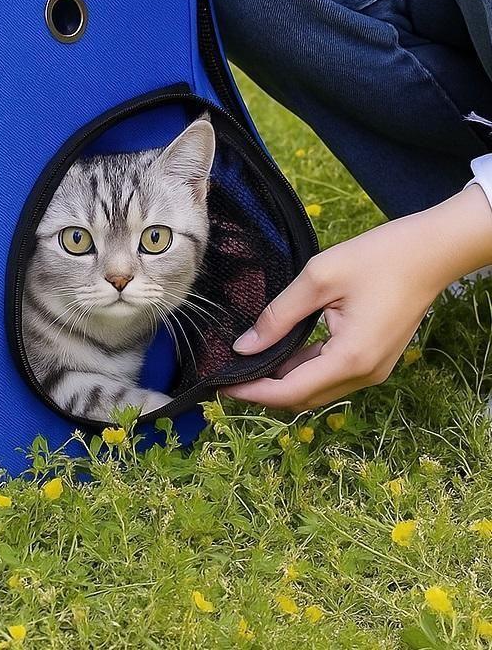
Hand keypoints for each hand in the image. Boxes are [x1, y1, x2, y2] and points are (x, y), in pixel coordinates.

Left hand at [221, 185, 491, 411]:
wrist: (430, 253)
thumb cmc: (376, 258)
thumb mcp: (317, 279)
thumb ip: (277, 316)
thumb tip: (244, 346)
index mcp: (351, 358)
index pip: (291, 391)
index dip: (253, 393)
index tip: (221, 386)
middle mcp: (364, 373)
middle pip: (303, 397)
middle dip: (263, 393)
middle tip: (225, 378)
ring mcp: (373, 369)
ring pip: (317, 388)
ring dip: (281, 383)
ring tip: (244, 367)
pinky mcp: (374, 359)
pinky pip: (331, 374)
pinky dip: (302, 370)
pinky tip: (276, 356)